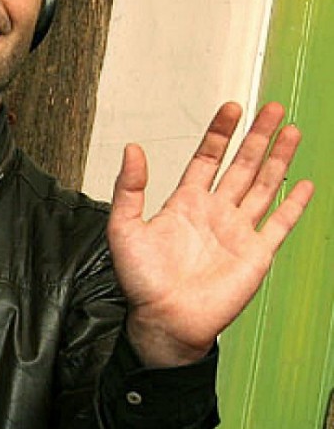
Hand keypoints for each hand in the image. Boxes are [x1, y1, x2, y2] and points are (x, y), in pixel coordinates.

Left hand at [107, 102, 313, 366]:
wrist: (165, 320)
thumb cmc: (141, 282)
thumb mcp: (124, 228)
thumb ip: (129, 188)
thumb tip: (133, 149)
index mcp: (185, 204)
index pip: (207, 159)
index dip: (219, 134)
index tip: (231, 109)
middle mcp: (214, 213)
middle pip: (242, 166)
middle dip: (256, 136)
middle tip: (270, 108)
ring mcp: (238, 232)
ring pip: (264, 186)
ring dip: (277, 159)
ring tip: (290, 130)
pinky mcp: (256, 254)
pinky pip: (280, 223)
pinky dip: (293, 204)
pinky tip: (304, 183)